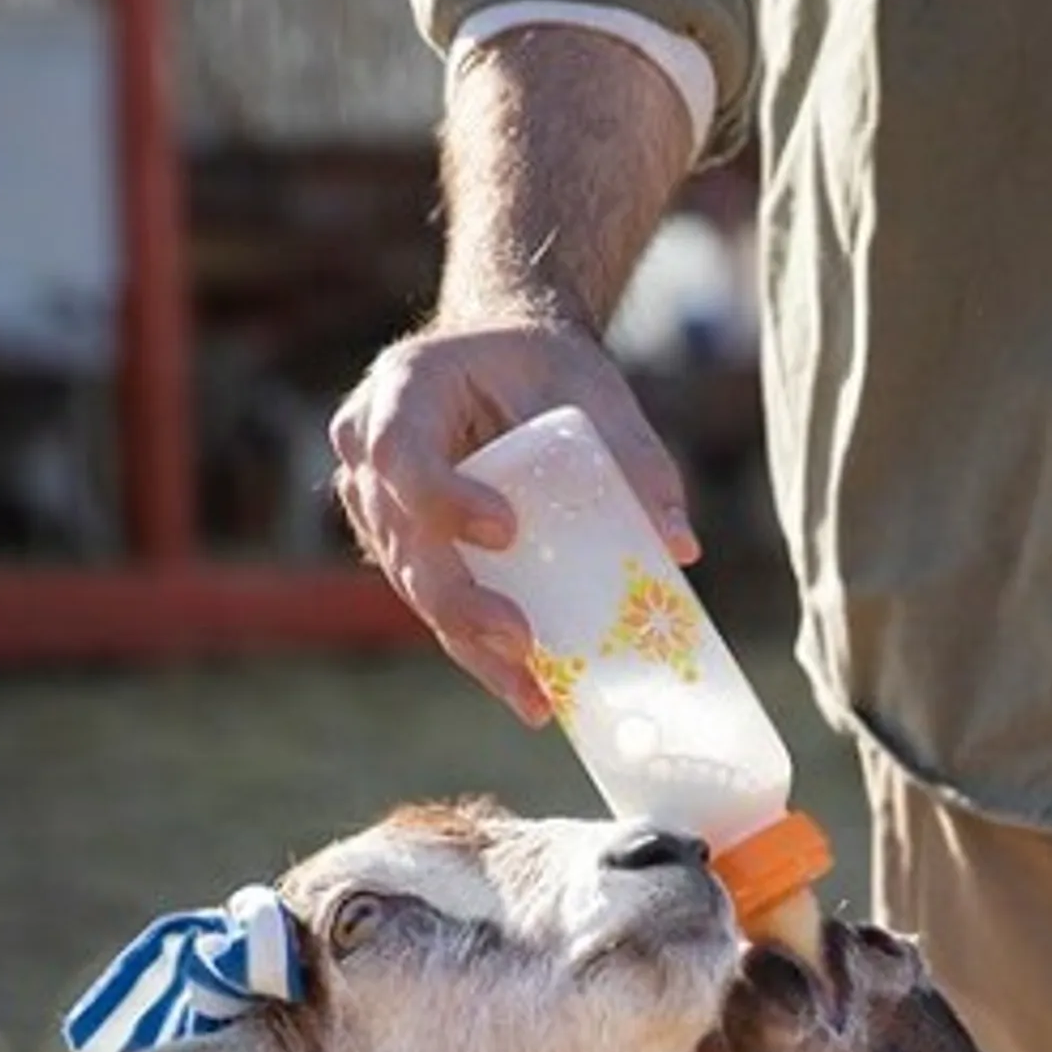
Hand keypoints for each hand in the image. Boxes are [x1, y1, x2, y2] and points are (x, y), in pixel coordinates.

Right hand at [329, 313, 698, 727]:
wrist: (501, 358)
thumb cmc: (543, 367)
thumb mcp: (593, 389)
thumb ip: (636, 456)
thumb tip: (680, 546)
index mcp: (404, 388)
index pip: (402, 453)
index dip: (442, 499)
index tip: (506, 530)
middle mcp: (370, 449)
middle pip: (403, 540)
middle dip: (461, 601)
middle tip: (523, 641)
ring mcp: (379, 504)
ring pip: (415, 585)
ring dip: (472, 644)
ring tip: (533, 692)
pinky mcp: (404, 549)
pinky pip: (435, 603)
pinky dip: (480, 649)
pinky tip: (530, 691)